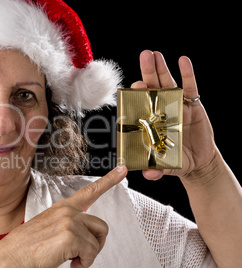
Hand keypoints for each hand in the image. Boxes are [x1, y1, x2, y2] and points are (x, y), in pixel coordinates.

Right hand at [0, 165, 127, 267]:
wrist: (9, 258)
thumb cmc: (26, 248)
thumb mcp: (47, 230)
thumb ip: (66, 226)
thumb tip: (82, 236)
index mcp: (62, 209)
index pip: (89, 192)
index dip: (108, 180)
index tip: (122, 169)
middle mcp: (67, 211)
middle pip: (101, 226)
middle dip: (96, 244)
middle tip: (80, 256)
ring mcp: (68, 221)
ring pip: (97, 242)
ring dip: (88, 256)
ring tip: (70, 260)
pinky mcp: (69, 235)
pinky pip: (91, 253)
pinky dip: (84, 263)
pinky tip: (70, 263)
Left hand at [131, 50, 217, 182]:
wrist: (197, 163)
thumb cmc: (176, 162)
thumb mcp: (166, 166)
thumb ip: (156, 169)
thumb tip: (148, 175)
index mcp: (149, 120)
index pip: (140, 104)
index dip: (137, 94)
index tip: (134, 86)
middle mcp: (160, 109)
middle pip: (151, 87)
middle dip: (147, 71)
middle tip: (144, 55)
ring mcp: (175, 104)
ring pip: (167, 83)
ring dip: (161, 68)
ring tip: (155, 54)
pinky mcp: (192, 104)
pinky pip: (190, 87)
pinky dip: (187, 73)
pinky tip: (183, 60)